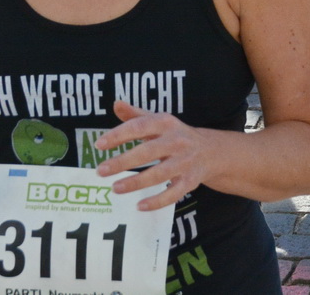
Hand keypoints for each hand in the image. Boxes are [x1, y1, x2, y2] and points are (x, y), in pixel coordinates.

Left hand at [94, 99, 212, 211]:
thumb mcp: (158, 122)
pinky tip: (140, 206)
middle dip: (123, 162)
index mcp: (166, 123)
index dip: (118, 135)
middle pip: (147, 152)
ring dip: (136, 182)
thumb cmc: (175, 136)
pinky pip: (173, 193)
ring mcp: (185, 162)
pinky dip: (157, 201)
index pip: (139, 126)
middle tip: (101, 170)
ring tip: (115, 188)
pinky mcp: (190, 181)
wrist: (211, 151)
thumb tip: (116, 104)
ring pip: (159, 174)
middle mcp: (176, 141)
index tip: (99, 145)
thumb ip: (136, 115)